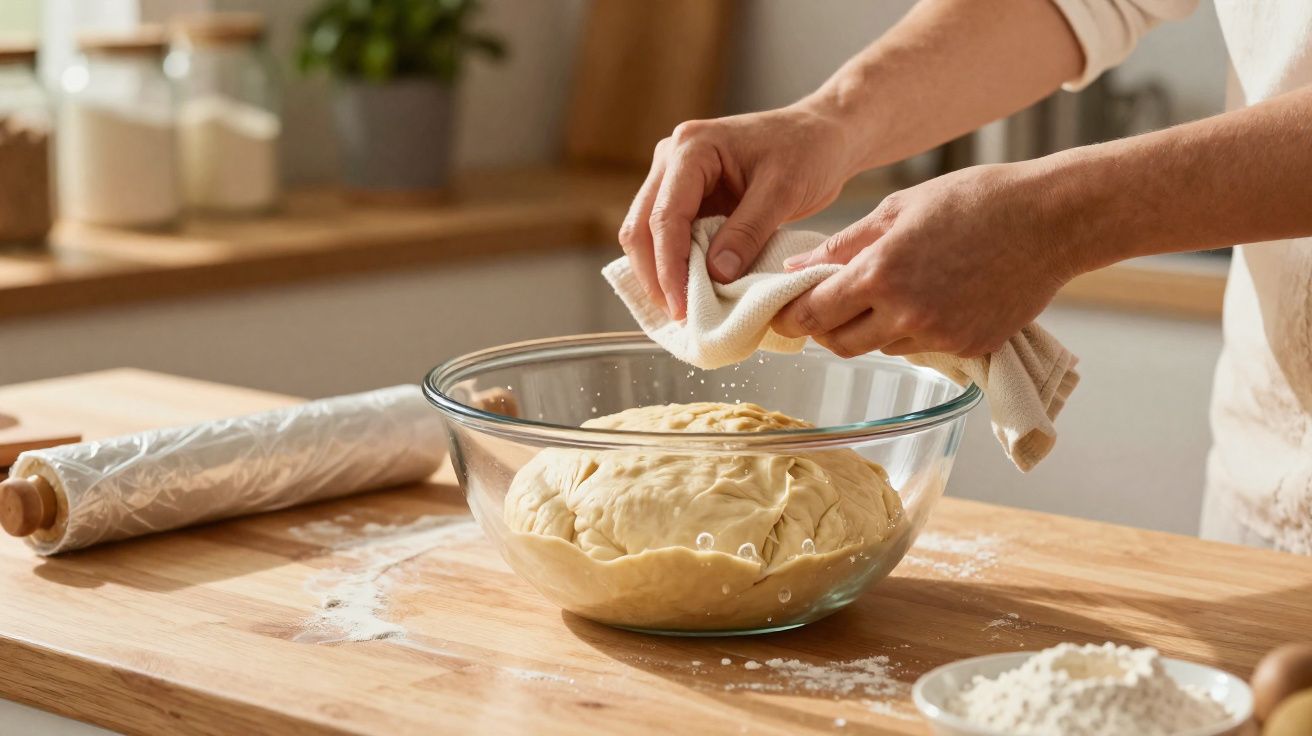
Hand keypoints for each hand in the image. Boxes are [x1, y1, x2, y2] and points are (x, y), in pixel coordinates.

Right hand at [618, 104, 859, 319]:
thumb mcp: (782, 191)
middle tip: (678, 315)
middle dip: (654, 275)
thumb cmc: (807, 150)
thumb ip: (747, 231)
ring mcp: (675, 178)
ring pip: (646, 235)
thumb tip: (715, 275)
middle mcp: (672, 159)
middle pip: (641, 227)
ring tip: (682, 310)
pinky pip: (668, 237)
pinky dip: (674, 265)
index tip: (682, 306)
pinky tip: (688, 291)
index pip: (665, 216)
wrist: (822, 135)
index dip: (669, 266)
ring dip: (659, 273)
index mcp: (691, 147)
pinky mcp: (687, 198)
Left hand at [773, 162, 1081, 357]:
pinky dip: (913, 331)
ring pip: (881, 348)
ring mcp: (940, 336)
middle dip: (825, 329)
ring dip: (871, 329)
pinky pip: (921, 349)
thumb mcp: (899, 208)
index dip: (791, 317)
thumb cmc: (974, 200)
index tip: (784, 312)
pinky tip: (932, 298)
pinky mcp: (968, 348)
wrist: (1051, 219)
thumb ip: (843, 244)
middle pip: (840, 345)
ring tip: (890, 292)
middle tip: (828, 306)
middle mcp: (906, 313)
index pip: (813, 315)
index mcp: (880, 274)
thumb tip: (797, 269)